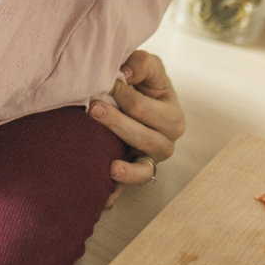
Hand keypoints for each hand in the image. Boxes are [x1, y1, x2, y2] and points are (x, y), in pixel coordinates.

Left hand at [89, 50, 185, 208]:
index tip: (101, 81)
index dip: (119, 92)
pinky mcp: (135, 174)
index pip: (142, 107)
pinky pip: (129, 189)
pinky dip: (118, 193)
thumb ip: (141, 64)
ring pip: (141, 168)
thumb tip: (125, 74)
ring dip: (124, 168)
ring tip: (110, 167)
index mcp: (173, 116)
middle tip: (91, 107)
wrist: (134, 100)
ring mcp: (151, 161)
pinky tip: (105, 200)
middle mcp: (166, 142)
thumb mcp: (147, 67)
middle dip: (115, 122)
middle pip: (142, 137)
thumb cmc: (141, 82)